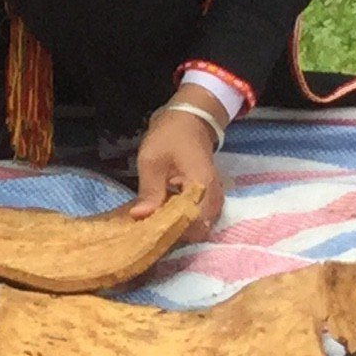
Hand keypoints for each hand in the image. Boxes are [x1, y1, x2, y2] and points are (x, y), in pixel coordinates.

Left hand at [131, 94, 225, 232]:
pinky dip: (181, 220)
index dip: (172, 232)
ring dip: (177, 227)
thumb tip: (141, 217)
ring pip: (199, 226)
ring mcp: (214, 199)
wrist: (189, 122)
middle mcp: (214, 198)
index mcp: (202, 186)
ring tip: (152, 222)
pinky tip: (162, 214)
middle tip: (148, 229)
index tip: (149, 231)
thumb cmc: (169, 137)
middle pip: (198, 230)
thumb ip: (149, 191)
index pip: (194, 224)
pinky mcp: (208, 199)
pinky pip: (197, 217)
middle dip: (173, 233)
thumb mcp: (152, 161)